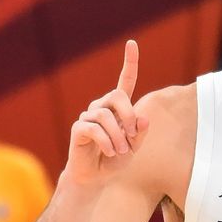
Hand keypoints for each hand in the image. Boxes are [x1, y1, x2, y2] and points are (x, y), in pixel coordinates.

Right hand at [64, 40, 149, 188]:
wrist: (95, 177)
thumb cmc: (114, 160)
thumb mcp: (133, 148)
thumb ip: (139, 133)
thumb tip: (143, 118)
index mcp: (118, 109)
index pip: (125, 81)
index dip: (130, 63)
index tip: (132, 43)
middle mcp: (102, 107)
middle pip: (117, 96)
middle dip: (128, 115)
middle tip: (132, 136)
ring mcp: (88, 116)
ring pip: (105, 115)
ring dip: (118, 136)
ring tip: (120, 151)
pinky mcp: (78, 128)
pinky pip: (94, 129)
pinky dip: (106, 142)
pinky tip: (109, 151)